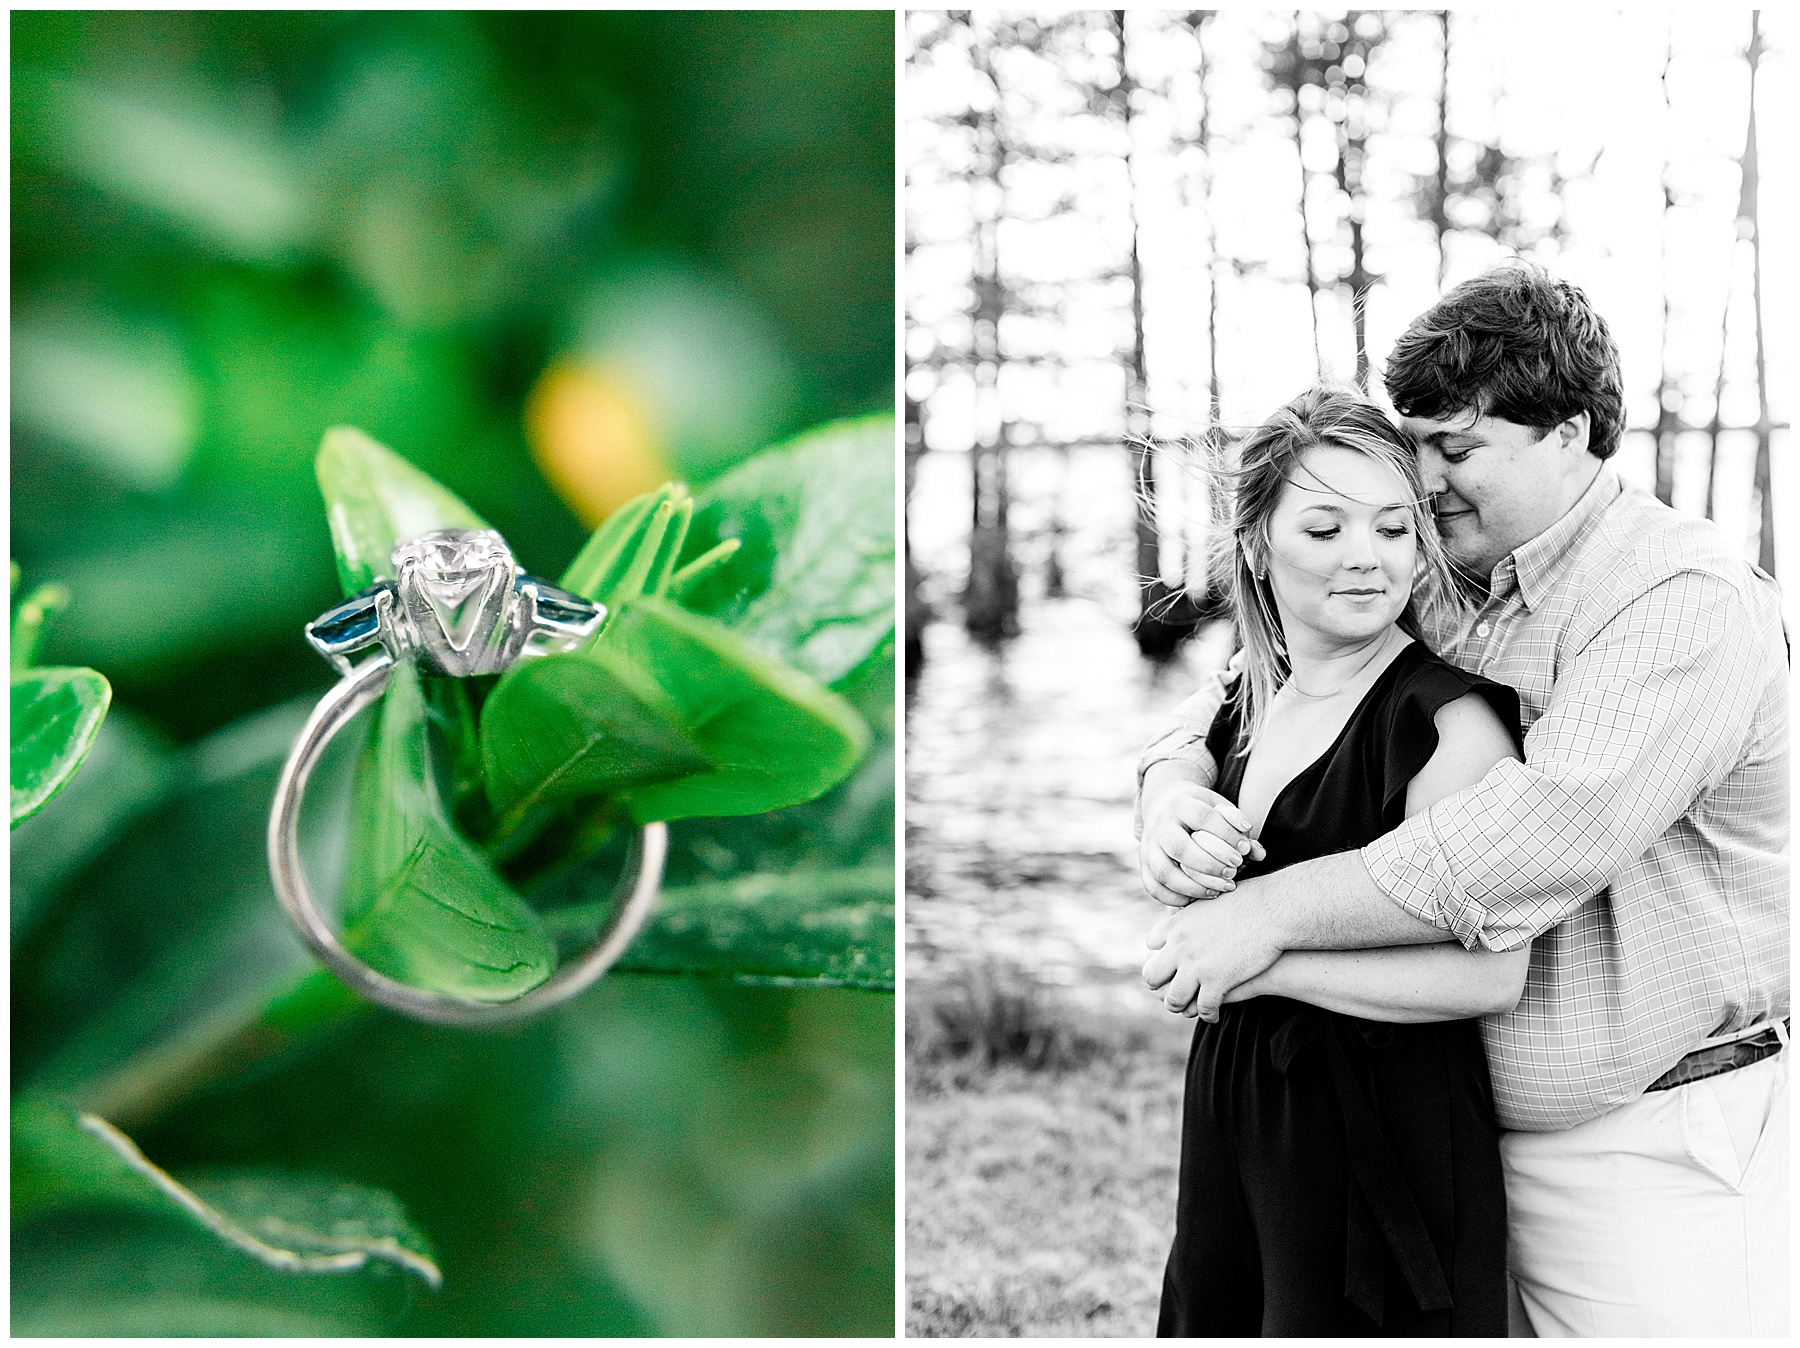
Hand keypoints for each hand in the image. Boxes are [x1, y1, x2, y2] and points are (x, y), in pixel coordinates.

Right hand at [1139, 780, 1265, 907]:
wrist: (1165, 804)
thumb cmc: (1203, 812)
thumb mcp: (1221, 810)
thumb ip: (1240, 830)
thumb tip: (1259, 854)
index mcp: (1181, 804)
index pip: (1203, 818)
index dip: (1226, 835)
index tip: (1244, 849)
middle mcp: (1160, 824)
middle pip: (1179, 847)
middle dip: (1210, 864)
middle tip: (1233, 871)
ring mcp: (1149, 846)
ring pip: (1164, 871)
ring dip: (1194, 886)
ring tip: (1217, 890)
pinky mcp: (1144, 864)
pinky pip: (1154, 887)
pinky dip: (1174, 898)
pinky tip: (1195, 899)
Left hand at [1143, 885, 1281, 1019]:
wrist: (1271, 910)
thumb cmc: (1249, 900)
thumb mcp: (1211, 899)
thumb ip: (1195, 910)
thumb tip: (1192, 912)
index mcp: (1176, 924)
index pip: (1151, 943)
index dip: (1160, 954)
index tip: (1171, 961)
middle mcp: (1179, 946)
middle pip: (1151, 974)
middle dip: (1160, 984)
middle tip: (1173, 989)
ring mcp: (1195, 966)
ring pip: (1173, 999)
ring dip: (1179, 1006)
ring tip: (1188, 1008)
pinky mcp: (1216, 981)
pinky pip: (1204, 1008)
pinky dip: (1208, 1015)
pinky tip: (1214, 1015)